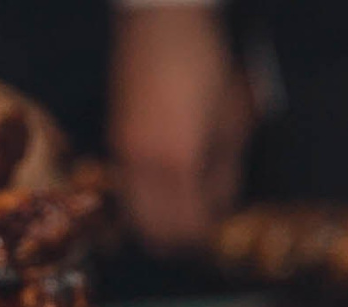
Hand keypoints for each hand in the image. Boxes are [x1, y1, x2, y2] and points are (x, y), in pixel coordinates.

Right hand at [110, 2, 252, 253]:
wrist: (161, 24)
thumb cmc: (205, 65)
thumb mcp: (231, 120)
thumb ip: (226, 171)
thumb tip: (221, 208)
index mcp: (178, 162)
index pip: (187, 226)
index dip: (204, 238)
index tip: (217, 234)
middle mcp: (143, 166)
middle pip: (154, 232)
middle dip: (178, 240)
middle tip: (200, 233)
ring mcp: (124, 154)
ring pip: (135, 216)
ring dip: (158, 223)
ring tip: (183, 214)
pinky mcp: (116, 141)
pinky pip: (127, 190)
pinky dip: (145, 202)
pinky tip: (165, 189)